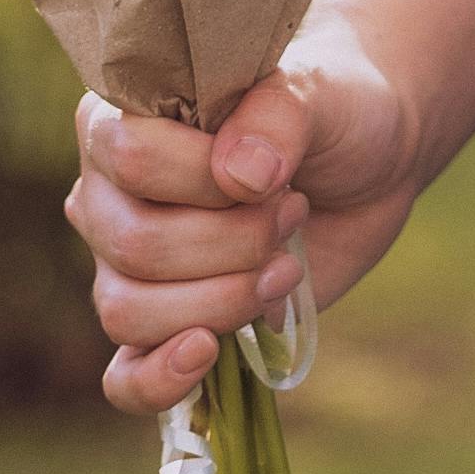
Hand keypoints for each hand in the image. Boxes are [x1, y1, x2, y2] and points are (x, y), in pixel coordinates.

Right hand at [66, 21, 424, 418]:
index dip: (206, 178)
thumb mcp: (320, 93)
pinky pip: (124, 378)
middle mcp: (107, 195)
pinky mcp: (164, 326)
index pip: (133, 159)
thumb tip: (240, 176)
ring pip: (129, 311)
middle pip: (136, 246)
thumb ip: (278, 117)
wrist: (367, 164)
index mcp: (121, 120)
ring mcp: (126, 267)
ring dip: (223, 299)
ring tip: (285, 266)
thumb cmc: (330, 112)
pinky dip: (158, 380)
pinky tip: (207, 355)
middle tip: (292, 213)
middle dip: (234, 242)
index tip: (274, 175)